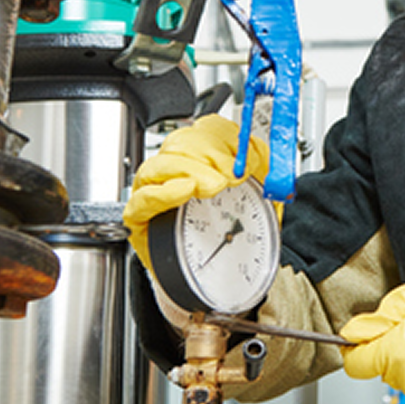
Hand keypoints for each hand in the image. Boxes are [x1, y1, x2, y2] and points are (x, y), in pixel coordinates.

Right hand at [122, 114, 269, 269]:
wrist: (219, 274)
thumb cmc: (231, 233)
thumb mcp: (258, 198)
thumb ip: (263, 174)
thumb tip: (264, 156)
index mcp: (202, 158)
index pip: (207, 129)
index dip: (228, 137)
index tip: (247, 159)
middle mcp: (175, 169)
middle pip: (183, 142)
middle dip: (213, 154)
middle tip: (233, 176)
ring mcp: (154, 190)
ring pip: (162, 164)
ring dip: (192, 170)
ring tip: (214, 187)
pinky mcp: (141, 217)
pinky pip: (144, 197)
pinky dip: (165, 192)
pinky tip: (185, 191)